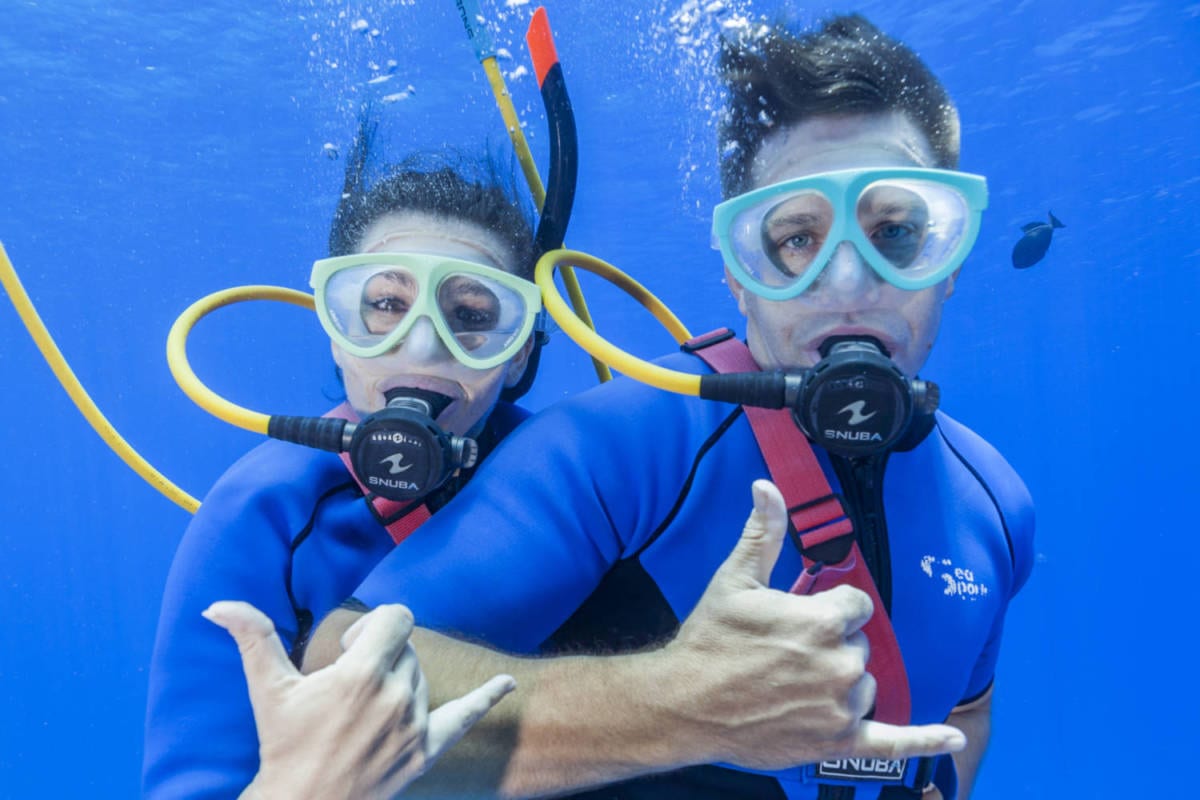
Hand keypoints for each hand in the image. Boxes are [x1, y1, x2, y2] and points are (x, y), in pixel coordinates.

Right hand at [203, 601, 515, 799]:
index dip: (374, 625)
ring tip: (367, 705)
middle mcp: (395, 695)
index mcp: (361, 674)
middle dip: (383, 653)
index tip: (352, 646)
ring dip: (401, 680)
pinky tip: (508, 685)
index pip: (396, 618)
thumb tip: (218, 605)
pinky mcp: (425, 750)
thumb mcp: (267, 689)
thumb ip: (251, 637)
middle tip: (351, 681)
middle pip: (408, 647)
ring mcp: (413, 724)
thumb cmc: (283, 745)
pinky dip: (488, 698)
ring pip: (423, 676)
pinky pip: (464, 718)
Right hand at [659, 480, 965, 769]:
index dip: (828, 609)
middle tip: (785, 654)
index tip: (799, 617)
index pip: (855, 606)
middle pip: (858, 646)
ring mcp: (841, 707)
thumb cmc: (709, 641)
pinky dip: (924, 739)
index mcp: (821, 621)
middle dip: (830, 646)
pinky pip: (892, 741)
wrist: (684, 704)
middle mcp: (840, 664)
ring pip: (864, 685)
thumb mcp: (735, 580)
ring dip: (840, 683)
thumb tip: (767, 486)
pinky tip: (952, 737)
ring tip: (793, 685)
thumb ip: (764, 533)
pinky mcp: (837, 742)